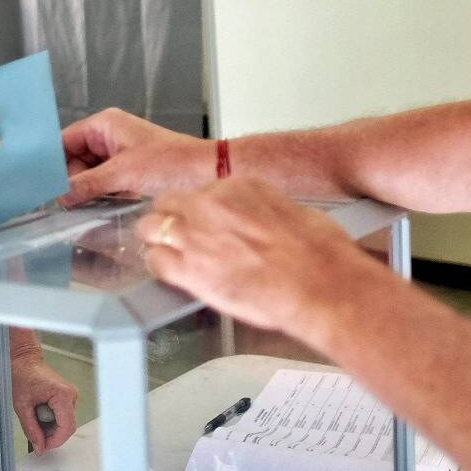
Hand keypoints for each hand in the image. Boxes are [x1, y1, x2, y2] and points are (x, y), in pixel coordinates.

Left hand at [11, 353, 78, 452]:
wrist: (24, 361)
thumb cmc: (22, 375)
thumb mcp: (22, 406)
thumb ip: (31, 429)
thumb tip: (39, 447)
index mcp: (63, 395)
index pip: (66, 428)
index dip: (55, 441)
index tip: (42, 446)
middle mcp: (71, 396)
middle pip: (67, 427)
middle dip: (51, 435)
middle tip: (35, 434)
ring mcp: (70, 396)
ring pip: (65, 423)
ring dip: (50, 427)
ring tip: (34, 417)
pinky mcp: (66, 397)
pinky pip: (62, 416)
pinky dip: (51, 420)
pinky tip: (39, 413)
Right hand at [61, 109, 211, 204]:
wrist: (208, 173)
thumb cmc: (173, 163)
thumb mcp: (123, 174)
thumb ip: (87, 184)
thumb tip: (60, 196)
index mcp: (105, 125)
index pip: (65, 140)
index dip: (52, 161)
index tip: (39, 182)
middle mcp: (109, 136)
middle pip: (73, 159)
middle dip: (68, 179)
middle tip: (62, 202)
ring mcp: (119, 154)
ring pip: (87, 173)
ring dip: (84, 189)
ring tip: (78, 205)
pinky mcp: (129, 172)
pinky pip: (103, 182)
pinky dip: (98, 193)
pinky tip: (94, 205)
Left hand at [137, 178, 380, 350]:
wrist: (319, 284)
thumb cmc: (319, 253)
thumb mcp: (293, 212)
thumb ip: (264, 212)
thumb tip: (260, 223)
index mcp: (237, 186)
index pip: (200, 192)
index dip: (198, 211)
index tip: (203, 224)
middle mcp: (210, 204)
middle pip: (167, 203)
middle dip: (171, 220)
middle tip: (180, 238)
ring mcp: (194, 235)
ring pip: (151, 229)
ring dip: (158, 241)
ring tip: (169, 255)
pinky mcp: (188, 269)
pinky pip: (155, 261)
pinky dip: (160, 267)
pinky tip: (172, 275)